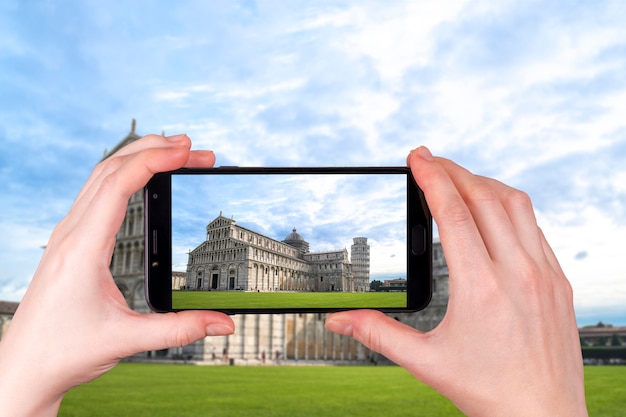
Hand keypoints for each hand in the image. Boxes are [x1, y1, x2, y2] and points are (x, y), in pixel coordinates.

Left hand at [0, 135, 234, 415]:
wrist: (24, 366)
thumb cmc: (64, 351)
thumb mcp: (127, 340)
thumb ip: (180, 329)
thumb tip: (224, 323)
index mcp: (82, 247)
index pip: (119, 184)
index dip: (155, 160)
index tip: (187, 150)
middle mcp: (71, 232)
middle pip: (111, 168)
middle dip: (154, 150)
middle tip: (194, 148)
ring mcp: (68, 233)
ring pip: (102, 175)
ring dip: (138, 157)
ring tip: (176, 154)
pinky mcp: (71, 240)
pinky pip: (98, 192)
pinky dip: (125, 174)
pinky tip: (143, 178)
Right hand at [326, 147, 587, 415]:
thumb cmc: (487, 392)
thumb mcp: (425, 362)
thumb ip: (377, 334)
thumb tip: (336, 320)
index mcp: (481, 288)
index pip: (453, 213)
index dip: (431, 177)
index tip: (416, 156)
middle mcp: (518, 272)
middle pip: (483, 197)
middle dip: (453, 170)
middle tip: (429, 160)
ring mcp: (545, 274)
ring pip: (516, 205)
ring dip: (484, 183)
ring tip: (459, 178)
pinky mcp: (559, 281)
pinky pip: (535, 227)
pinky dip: (509, 207)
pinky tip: (493, 211)